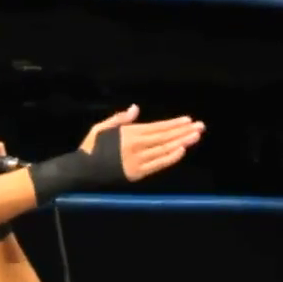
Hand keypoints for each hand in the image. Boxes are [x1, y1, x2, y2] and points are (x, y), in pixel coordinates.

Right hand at [78, 105, 204, 181]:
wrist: (82, 170)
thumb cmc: (91, 147)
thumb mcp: (102, 127)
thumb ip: (120, 118)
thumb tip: (136, 108)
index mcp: (129, 133)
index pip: (157, 127)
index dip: (174, 124)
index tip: (188, 120)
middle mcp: (136, 146)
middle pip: (165, 137)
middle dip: (184, 132)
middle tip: (200, 127)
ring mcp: (138, 160)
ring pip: (164, 150)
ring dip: (182, 143)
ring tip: (196, 136)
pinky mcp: (138, 173)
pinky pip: (158, 165)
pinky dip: (171, 158)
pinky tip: (182, 151)